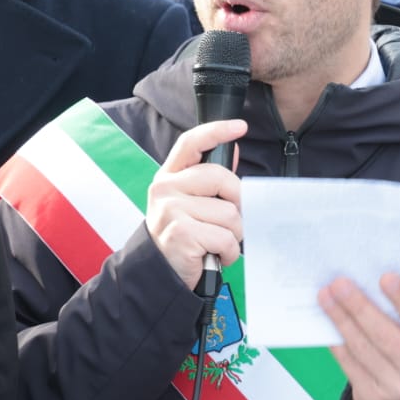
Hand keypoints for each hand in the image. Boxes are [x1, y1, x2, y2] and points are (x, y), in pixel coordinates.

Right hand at [145, 119, 246, 287]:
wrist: (159, 272)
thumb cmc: (181, 235)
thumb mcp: (190, 203)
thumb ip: (210, 180)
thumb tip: (234, 150)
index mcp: (169, 176)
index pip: (191, 143)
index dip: (216, 131)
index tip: (240, 126)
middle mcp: (165, 188)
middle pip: (222, 179)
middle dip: (237, 203)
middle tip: (229, 222)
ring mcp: (170, 209)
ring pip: (230, 214)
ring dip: (233, 236)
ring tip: (216, 243)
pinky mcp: (180, 232)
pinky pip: (225, 238)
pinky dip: (228, 252)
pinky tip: (214, 255)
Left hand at [320, 273, 399, 399]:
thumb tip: (373, 285)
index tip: (386, 277)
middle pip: (385, 335)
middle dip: (359, 307)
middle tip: (339, 284)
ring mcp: (395, 388)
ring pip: (361, 348)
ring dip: (339, 319)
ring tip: (325, 296)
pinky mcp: (371, 398)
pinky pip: (348, 363)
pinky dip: (335, 340)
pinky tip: (327, 321)